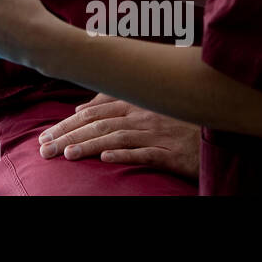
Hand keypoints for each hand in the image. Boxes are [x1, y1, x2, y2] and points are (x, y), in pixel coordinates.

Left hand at [38, 93, 199, 180]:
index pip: (92, 113)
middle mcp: (142, 116)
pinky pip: (147, 153)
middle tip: (45, 149)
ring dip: (89, 145)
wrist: (216, 130)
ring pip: (117, 138)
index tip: (46, 135)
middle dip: (69, 136)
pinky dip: (125, 155)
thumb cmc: (175, 119)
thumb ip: (114, 102)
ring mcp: (157, 134)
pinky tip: (106, 159)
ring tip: (67, 155)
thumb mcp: (145, 106)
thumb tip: (82, 106)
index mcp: (133, 104)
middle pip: (98, 124)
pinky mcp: (172, 153)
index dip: (67, 123)